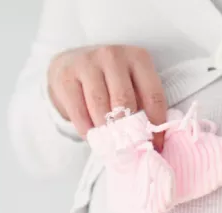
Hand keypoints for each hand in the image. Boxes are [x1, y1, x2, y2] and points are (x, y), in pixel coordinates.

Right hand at [47, 45, 166, 149]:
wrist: (70, 64)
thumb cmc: (108, 80)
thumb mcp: (131, 84)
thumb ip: (143, 105)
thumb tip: (156, 142)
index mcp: (137, 58)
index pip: (153, 96)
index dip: (155, 125)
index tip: (155, 146)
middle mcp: (113, 56)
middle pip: (125, 101)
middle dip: (129, 130)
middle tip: (130, 148)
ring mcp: (87, 63)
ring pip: (101, 107)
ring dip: (106, 131)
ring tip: (110, 144)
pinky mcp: (66, 76)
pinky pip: (79, 111)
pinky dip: (87, 130)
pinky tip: (91, 136)